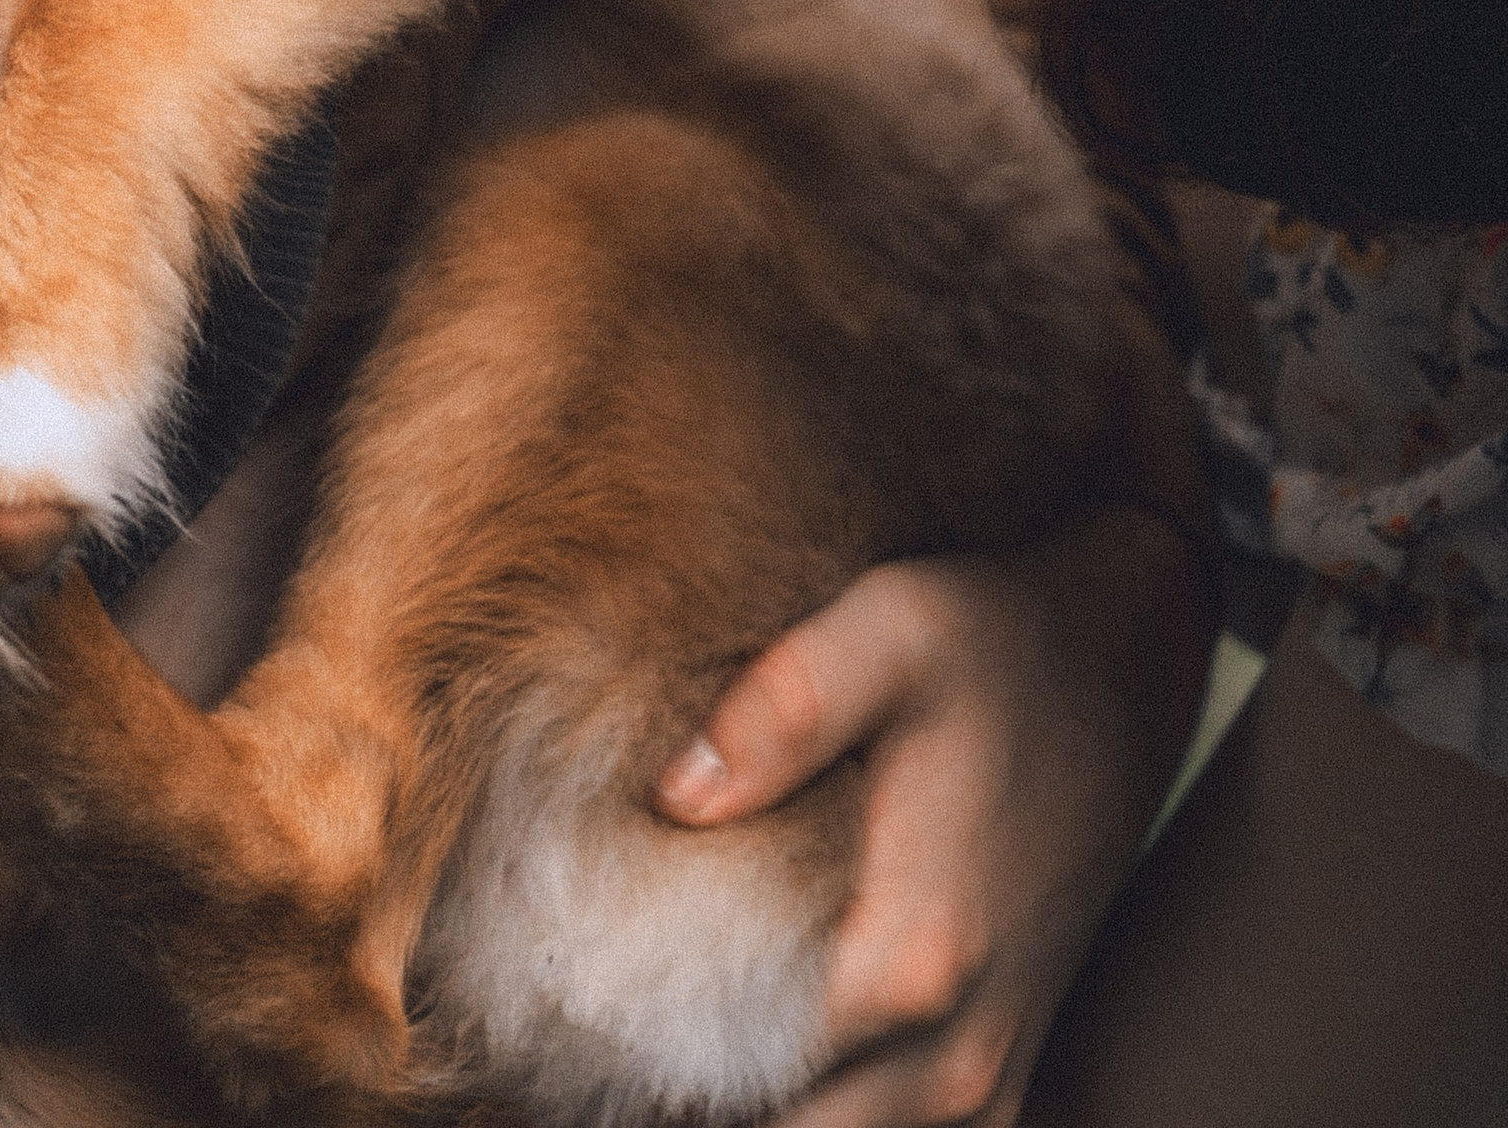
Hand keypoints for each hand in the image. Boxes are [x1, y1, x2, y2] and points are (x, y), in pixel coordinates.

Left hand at [657, 511, 1211, 1123]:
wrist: (1125, 660)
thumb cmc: (997, 638)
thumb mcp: (891, 624)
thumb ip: (781, 709)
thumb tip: (675, 801)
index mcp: (916, 953)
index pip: (738, 1073)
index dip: (644, 1050)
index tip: (576, 1011)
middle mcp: (959, 1048)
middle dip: (690, 1098)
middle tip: (599, 1046)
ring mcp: (992, 1074)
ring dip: (761, 1112)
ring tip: (667, 1055)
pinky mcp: (1008, 1070)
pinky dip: (834, 1120)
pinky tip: (761, 1069)